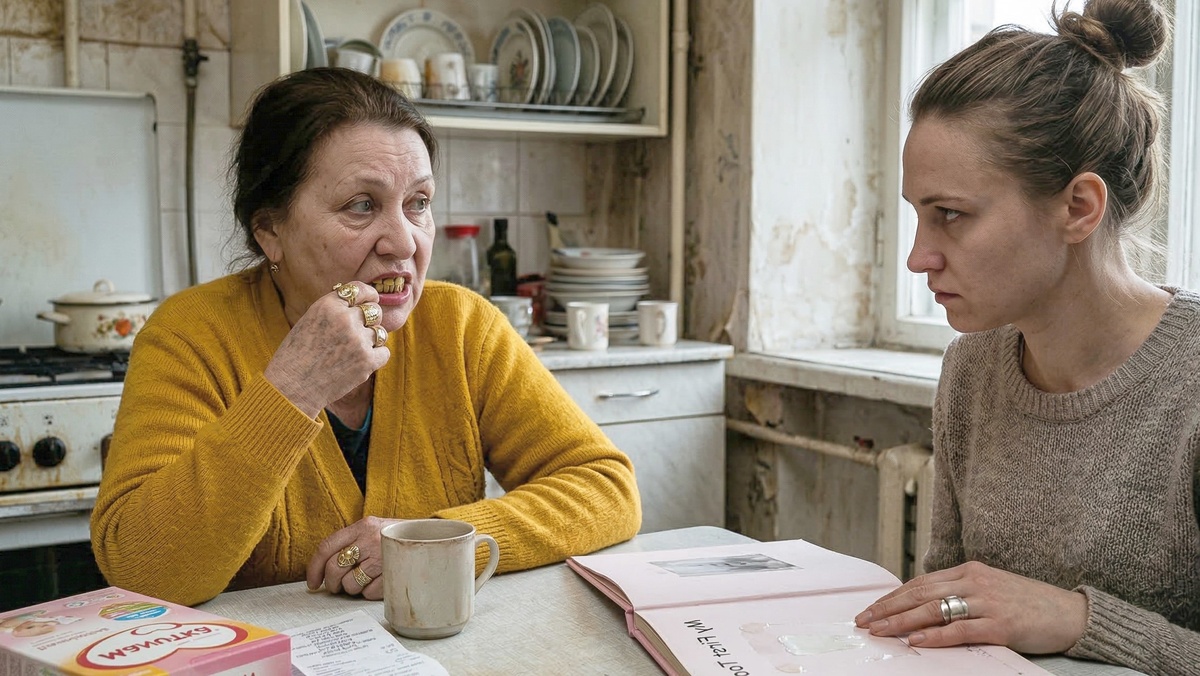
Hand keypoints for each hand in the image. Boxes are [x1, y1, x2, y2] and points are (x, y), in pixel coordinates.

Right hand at [264, 281, 389, 417]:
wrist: (291, 386)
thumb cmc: (297, 354)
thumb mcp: (310, 320)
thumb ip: (334, 309)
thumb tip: (362, 300)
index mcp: (328, 305)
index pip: (360, 289)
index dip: (368, 295)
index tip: (371, 300)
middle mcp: (345, 319)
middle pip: (374, 311)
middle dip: (369, 321)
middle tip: (356, 334)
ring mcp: (358, 340)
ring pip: (380, 332)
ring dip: (370, 341)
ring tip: (351, 352)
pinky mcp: (367, 361)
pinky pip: (384, 352)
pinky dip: (375, 358)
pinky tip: (358, 363)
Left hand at [305, 515, 401, 599]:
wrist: (432, 538)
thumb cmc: (397, 537)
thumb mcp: (374, 529)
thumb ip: (352, 541)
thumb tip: (324, 568)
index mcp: (362, 525)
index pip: (327, 546)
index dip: (314, 568)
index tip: (312, 583)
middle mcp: (370, 539)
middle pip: (335, 568)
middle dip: (332, 583)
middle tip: (337, 586)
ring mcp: (382, 557)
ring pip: (350, 584)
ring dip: (352, 589)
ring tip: (364, 581)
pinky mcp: (392, 574)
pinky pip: (367, 593)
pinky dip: (369, 592)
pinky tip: (379, 582)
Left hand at [854, 560, 1087, 653]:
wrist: (1072, 613)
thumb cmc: (1029, 604)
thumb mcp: (991, 590)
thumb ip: (961, 593)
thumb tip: (925, 607)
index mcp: (970, 571)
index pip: (921, 582)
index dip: (893, 596)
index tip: (871, 608)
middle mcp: (975, 581)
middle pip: (920, 593)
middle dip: (888, 608)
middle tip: (863, 620)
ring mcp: (988, 602)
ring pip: (934, 609)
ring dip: (901, 621)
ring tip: (879, 630)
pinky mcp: (1001, 624)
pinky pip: (960, 629)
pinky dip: (935, 635)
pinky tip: (915, 640)